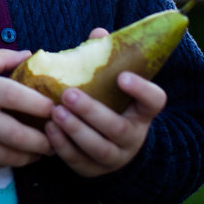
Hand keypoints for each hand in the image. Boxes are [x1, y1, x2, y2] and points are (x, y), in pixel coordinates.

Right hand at [0, 50, 53, 168]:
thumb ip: (2, 58)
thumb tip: (30, 56)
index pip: (12, 96)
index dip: (37, 103)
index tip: (54, 107)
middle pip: (13, 133)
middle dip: (41, 139)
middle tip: (56, 136)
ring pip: (7, 155)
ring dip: (32, 155)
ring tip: (46, 148)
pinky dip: (15, 162)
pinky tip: (25, 154)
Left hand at [44, 28, 167, 176]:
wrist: (108, 144)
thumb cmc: (107, 103)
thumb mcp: (110, 84)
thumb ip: (105, 60)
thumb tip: (98, 33)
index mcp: (141, 112)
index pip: (154, 101)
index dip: (142, 90)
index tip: (123, 77)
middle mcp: (132, 137)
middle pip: (118, 129)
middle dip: (92, 112)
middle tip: (68, 94)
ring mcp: (115, 157)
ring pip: (99, 149)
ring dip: (75, 130)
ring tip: (55, 112)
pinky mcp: (93, 170)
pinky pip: (80, 162)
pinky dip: (63, 146)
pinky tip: (49, 130)